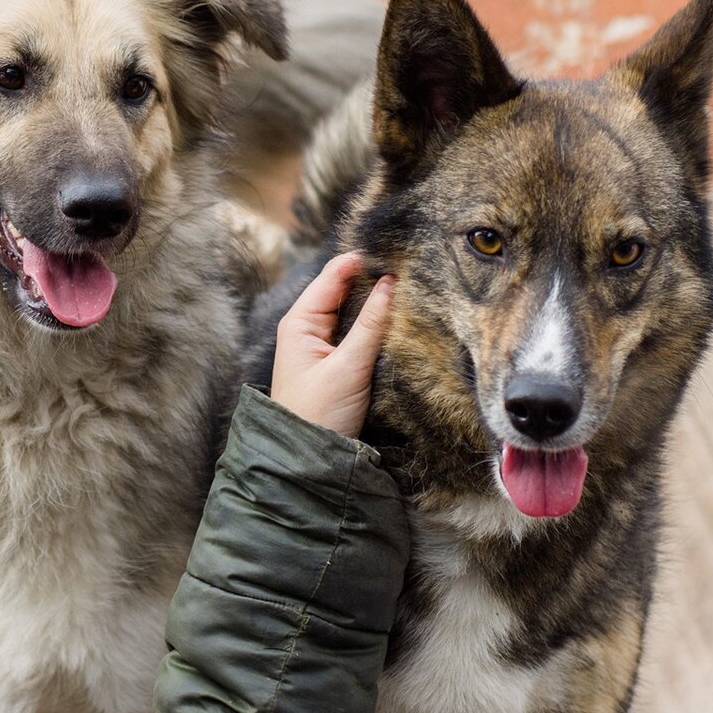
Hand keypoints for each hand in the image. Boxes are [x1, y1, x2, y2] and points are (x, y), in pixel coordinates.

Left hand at [270, 252, 394, 437]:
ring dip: (379, 302)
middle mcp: (309, 328)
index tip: (397, 251)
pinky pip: (359, 333)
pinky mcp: (338, 363)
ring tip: (412, 288)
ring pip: (355, 311)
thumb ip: (371, 324)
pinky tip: (400, 320)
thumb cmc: (319, 414)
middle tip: (412, 268)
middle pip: (346, 290)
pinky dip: (378, 325)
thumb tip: (392, 282)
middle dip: (375, 279)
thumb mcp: (348, 367)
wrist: (308, 461)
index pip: (334, 275)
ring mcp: (323, 345)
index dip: (363, 260)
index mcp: (300, 321)